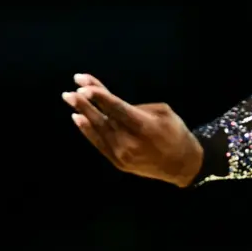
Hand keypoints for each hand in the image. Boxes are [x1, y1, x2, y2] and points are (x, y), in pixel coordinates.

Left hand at [63, 74, 204, 186]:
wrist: (182, 165)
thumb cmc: (176, 133)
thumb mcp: (164, 113)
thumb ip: (137, 108)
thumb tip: (113, 105)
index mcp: (145, 127)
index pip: (117, 109)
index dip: (99, 96)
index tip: (83, 85)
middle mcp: (130, 142)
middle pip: (103, 118)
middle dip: (85, 103)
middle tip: (71, 90)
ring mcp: (122, 154)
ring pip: (98, 129)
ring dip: (83, 113)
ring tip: (69, 97)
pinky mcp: (118, 162)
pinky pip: (99, 143)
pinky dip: (88, 131)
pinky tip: (77, 118)